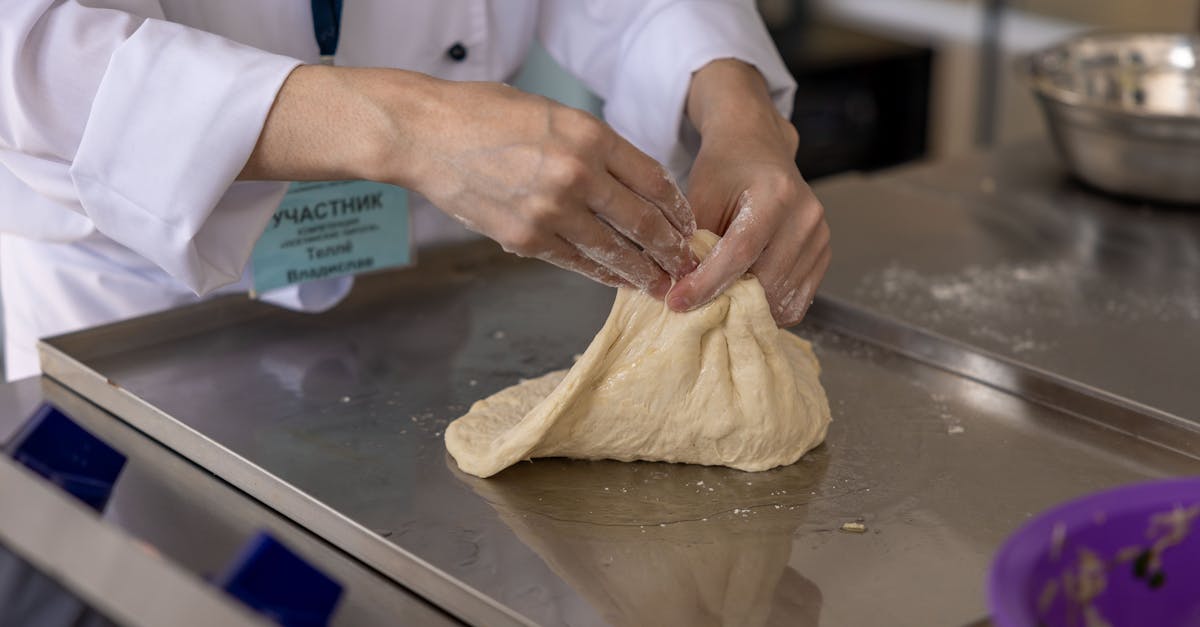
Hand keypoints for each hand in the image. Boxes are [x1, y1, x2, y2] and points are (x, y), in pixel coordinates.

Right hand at [398, 79, 698, 294]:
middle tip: (686, 263)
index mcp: (590, 135)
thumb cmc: (485, 115)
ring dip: (643, 271)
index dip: (676, 208)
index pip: (653, 180)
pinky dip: (603, 274)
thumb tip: (630, 183)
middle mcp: (577, 174)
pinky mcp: (525, 238)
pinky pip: (576, 262)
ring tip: (662, 283)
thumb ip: (593, 146)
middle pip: (642, 221)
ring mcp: (551, 211)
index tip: (686, 224)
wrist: (426, 135)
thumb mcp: (553, 113)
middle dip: (670, 248)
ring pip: (614, 250)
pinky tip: (621, 281)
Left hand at [667, 60, 829, 325]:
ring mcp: (820, 236)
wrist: (757, 147)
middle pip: (765, 280)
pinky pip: (798, 299)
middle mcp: (806, 215)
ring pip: (782, 296)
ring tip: (716, 306)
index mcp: (776, 194)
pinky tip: (744, 303)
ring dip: (747, 309)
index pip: (741, 251)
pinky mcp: (822, 253)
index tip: (678, 301)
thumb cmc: (724, 168)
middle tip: (693, 309)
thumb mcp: (700, 195)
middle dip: (725, 301)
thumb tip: (682, 288)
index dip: (708, 282)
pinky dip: (770, 309)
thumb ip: (694, 241)